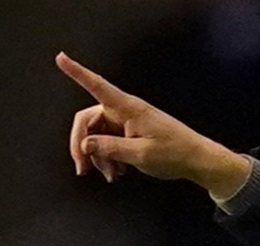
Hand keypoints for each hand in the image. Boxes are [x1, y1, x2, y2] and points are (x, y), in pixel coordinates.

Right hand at [55, 52, 251, 199]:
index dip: (76, 72)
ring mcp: (129, 123)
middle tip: (82, 169)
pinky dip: (109, 157)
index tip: (60, 57)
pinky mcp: (133, 133)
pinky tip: (117, 172)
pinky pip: (110, 141)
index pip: (97, 86)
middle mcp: (126, 112)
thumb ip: (110, 148)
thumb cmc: (176, 154)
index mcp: (128, 108)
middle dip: (82, 145)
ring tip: (110, 175)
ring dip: (98, 156)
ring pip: (99, 135)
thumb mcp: (140, 154)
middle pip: (89, 121)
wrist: (199, 161)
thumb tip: (86, 144)